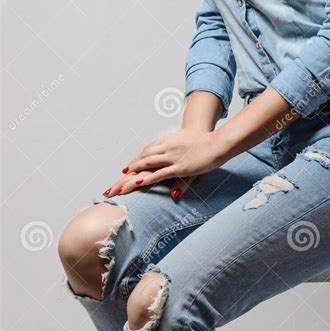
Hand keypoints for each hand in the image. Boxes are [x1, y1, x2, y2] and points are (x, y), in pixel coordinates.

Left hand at [101, 128, 227, 198]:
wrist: (217, 141)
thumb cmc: (202, 142)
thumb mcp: (185, 145)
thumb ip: (175, 154)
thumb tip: (170, 162)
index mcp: (165, 142)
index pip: (144, 154)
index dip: (132, 164)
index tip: (122, 173)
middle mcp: (165, 148)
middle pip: (139, 161)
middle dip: (124, 176)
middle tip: (111, 189)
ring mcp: (172, 157)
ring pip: (145, 167)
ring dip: (130, 178)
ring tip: (117, 189)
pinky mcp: (180, 167)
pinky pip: (160, 173)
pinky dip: (148, 177)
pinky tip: (138, 182)